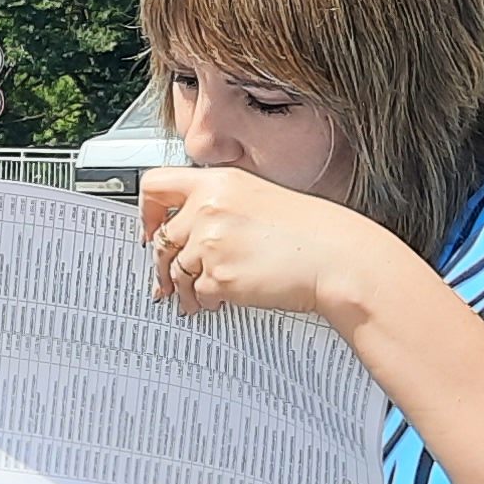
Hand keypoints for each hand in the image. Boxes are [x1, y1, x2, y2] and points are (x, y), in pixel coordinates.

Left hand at [138, 164, 387, 324]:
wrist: (338, 258)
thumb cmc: (311, 231)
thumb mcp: (259, 199)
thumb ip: (220, 207)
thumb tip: (192, 231)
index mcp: (218, 182)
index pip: (155, 185)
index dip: (145, 210)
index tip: (150, 227)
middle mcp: (208, 208)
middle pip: (162, 237)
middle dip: (163, 262)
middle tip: (167, 277)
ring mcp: (211, 243)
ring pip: (176, 270)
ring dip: (183, 287)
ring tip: (196, 297)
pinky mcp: (220, 276)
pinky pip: (197, 293)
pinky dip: (205, 301)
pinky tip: (219, 301)